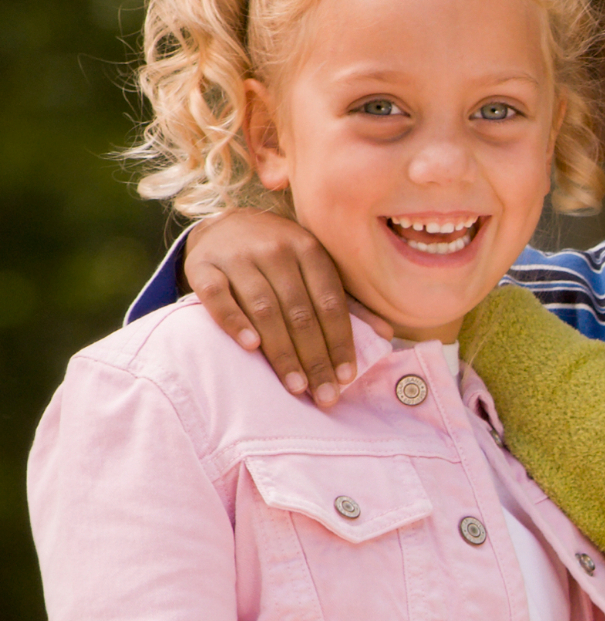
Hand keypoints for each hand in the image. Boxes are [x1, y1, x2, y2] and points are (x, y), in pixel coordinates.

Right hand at [186, 210, 360, 404]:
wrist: (224, 225)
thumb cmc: (280, 258)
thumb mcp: (314, 269)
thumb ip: (345, 302)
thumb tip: (386, 335)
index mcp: (310, 250)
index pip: (330, 303)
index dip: (339, 342)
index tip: (346, 378)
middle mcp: (275, 250)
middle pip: (300, 312)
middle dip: (315, 358)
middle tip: (323, 395)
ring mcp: (237, 256)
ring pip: (264, 308)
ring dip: (282, 350)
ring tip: (295, 385)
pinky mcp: (203, 266)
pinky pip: (218, 297)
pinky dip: (234, 322)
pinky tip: (250, 347)